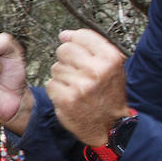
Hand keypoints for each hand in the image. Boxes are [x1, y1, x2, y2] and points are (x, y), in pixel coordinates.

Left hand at [45, 29, 129, 147]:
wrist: (110, 126)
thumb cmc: (109, 93)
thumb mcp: (111, 67)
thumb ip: (90, 47)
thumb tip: (64, 34)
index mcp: (110, 59)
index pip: (81, 36)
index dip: (75, 41)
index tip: (77, 50)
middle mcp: (96, 71)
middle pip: (64, 49)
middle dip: (67, 60)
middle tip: (77, 73)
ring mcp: (80, 86)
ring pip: (56, 67)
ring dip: (62, 77)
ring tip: (76, 87)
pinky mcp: (66, 99)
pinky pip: (51, 84)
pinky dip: (57, 90)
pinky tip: (69, 96)